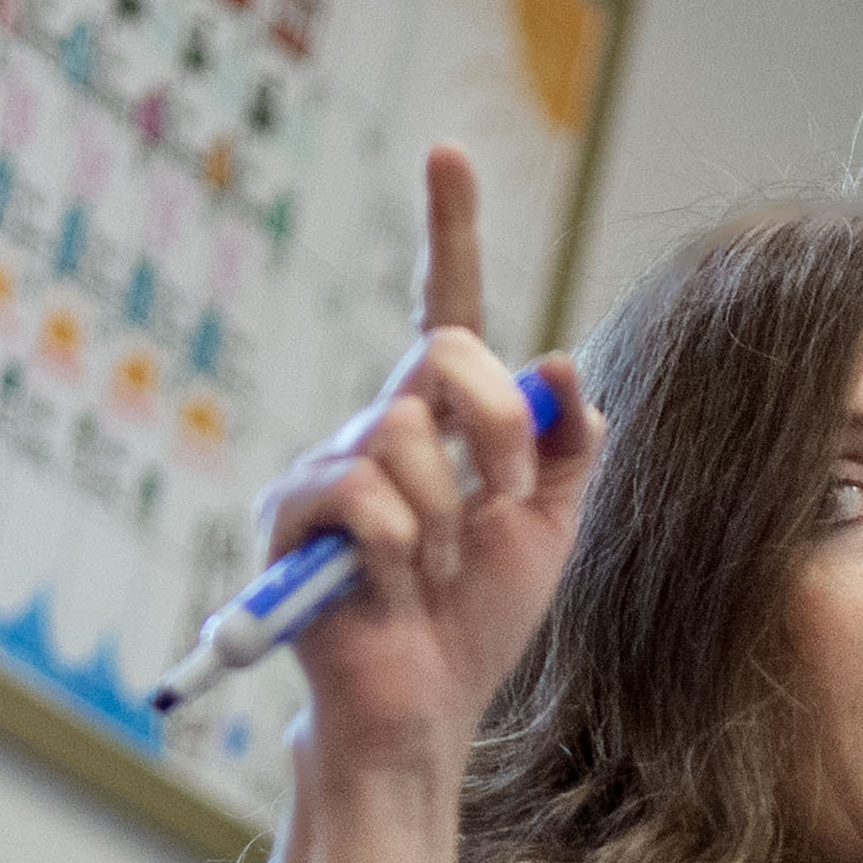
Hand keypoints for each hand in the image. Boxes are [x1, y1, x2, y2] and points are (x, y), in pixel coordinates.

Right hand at [245, 143, 605, 790]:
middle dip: (496, 433)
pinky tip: (390, 589)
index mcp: (440, 421)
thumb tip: (563, 361)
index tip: (449, 154)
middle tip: (504, 506)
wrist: (427, 709)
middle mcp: (378, 426)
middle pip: (444, 354)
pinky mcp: (291, 516)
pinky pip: (365, 495)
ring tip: (433, 575)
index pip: (445, 305)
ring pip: (404, 435)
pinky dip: (402, 550)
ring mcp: (326, 466)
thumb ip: (571, 446)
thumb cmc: (479, 624)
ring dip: (448, 519)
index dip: (448, 229)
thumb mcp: (552, 528)